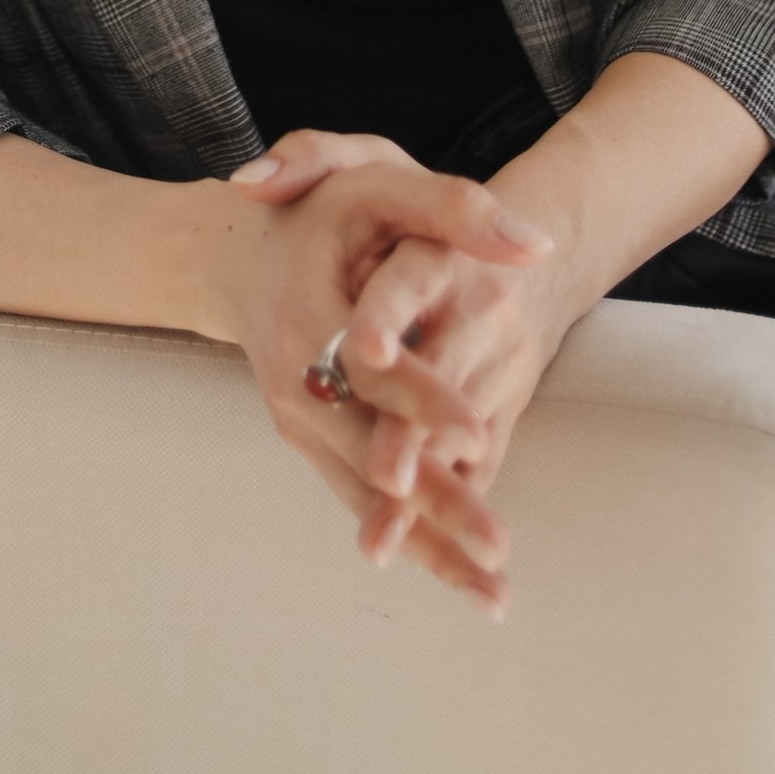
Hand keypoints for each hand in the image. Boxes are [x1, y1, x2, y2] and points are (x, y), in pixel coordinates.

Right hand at [209, 141, 555, 617]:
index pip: (372, 366)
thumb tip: (537, 244)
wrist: (237, 255)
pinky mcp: (318, 444)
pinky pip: (365, 500)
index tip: (479, 432)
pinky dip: (414, 544)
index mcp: (309, 313)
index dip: (425, 398)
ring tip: (494, 592)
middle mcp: (297, 381)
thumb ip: (451, 206)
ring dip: (429, 545)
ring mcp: (304, 422)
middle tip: (496, 544)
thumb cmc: (320, 213)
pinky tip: (468, 585)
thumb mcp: (374, 181)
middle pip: (369, 449)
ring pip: (367, 491)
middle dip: (434, 499)